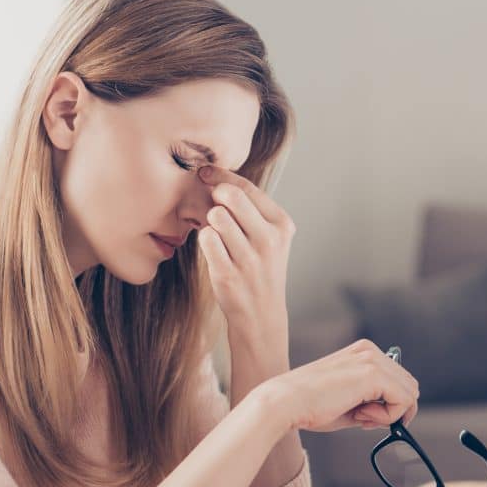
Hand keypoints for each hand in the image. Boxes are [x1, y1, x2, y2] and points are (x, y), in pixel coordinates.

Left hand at [195, 165, 294, 332]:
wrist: (261, 314)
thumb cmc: (259, 268)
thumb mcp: (269, 237)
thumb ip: (250, 209)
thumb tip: (215, 178)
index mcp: (281, 224)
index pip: (247, 187)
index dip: (221, 175)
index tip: (204, 172)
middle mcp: (269, 239)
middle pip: (231, 196)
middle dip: (215, 197)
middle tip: (211, 207)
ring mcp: (249, 258)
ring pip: (216, 216)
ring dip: (209, 221)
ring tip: (217, 234)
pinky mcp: (228, 273)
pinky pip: (206, 238)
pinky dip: (205, 240)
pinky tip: (213, 249)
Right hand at [253, 339, 420, 433]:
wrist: (285, 403)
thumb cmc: (309, 406)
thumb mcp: (348, 400)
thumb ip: (372, 402)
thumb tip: (397, 415)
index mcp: (362, 352)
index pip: (397, 378)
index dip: (389, 404)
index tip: (366, 416)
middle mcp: (369, 350)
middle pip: (409, 384)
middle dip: (394, 409)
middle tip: (365, 420)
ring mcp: (372, 360)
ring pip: (410, 393)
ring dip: (390, 414)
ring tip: (361, 418)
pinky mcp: (373, 374)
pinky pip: (403, 401)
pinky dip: (388, 417)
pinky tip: (362, 417)